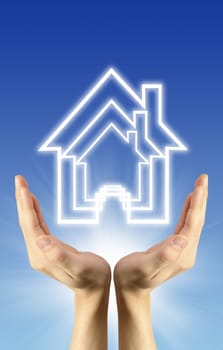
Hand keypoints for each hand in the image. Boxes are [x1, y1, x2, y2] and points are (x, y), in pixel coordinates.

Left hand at [15, 175, 110, 292]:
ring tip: (23, 186)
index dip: (27, 205)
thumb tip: (41, 240)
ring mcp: (42, 251)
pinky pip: (38, 226)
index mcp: (43, 256)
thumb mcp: (79, 267)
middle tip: (19, 179)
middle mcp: (38, 253)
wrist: (94, 289)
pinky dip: (35, 212)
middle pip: (26, 222)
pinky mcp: (48, 248)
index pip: (31, 226)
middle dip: (22, 200)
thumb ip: (60, 256)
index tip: (23, 186)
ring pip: (30, 223)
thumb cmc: (92, 277)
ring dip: (26, 204)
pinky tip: (34, 203)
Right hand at [114, 174, 207, 349]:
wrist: (131, 289)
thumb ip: (164, 255)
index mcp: (181, 255)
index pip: (192, 225)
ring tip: (200, 185)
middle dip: (200, 199)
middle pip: (196, 221)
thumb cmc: (132, 277)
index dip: (196, 205)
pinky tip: (190, 201)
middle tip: (203, 178)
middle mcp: (186, 252)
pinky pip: (185, 225)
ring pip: (193, 222)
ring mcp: (182, 250)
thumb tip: (182, 239)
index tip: (199, 186)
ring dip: (197, 203)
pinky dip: (188, 211)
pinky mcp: (175, 247)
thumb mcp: (144, 267)